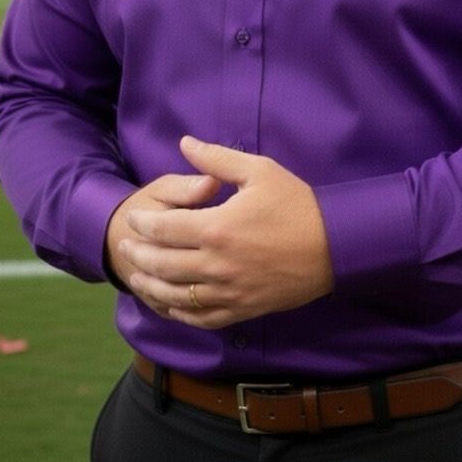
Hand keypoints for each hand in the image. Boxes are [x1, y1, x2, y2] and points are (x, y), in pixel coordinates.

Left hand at [114, 136, 333, 327]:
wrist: (335, 245)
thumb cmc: (297, 204)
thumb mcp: (259, 171)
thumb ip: (217, 159)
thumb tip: (184, 143)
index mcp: (217, 228)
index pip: (164, 229)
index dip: (143, 224)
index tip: (134, 218)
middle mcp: (216, 264)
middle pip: (161, 265)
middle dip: (138, 256)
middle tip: (125, 246)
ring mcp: (227, 292)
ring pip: (174, 296)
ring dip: (150, 286)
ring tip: (137, 276)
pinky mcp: (241, 310)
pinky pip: (199, 318)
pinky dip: (177, 313)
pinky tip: (169, 304)